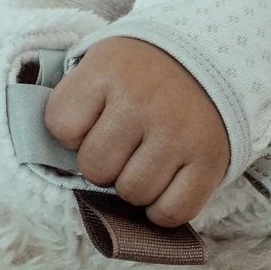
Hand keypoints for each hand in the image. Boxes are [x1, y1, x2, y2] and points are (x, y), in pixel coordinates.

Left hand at [44, 37, 229, 226]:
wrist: (213, 58)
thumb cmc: (145, 72)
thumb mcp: (105, 63)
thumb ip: (78, 102)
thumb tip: (57, 162)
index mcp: (108, 68)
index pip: (61, 126)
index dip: (73, 131)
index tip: (96, 118)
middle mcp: (142, 99)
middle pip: (95, 167)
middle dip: (105, 162)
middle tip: (125, 142)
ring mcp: (178, 132)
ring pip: (132, 193)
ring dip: (134, 184)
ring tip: (147, 157)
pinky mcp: (210, 159)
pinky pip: (172, 212)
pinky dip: (164, 209)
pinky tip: (166, 181)